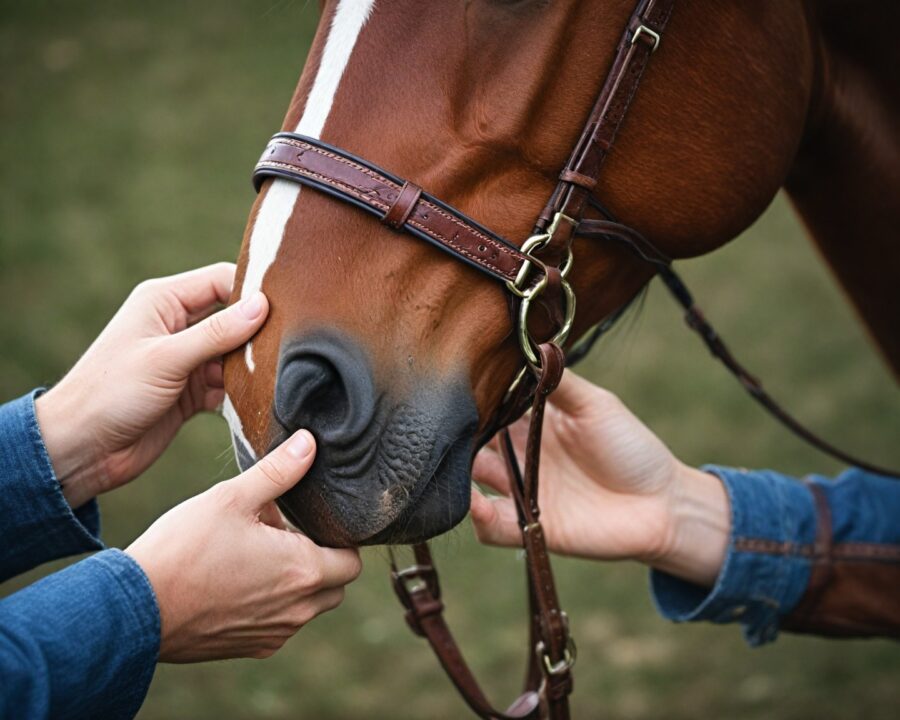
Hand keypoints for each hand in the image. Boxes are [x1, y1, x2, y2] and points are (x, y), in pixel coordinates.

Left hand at [35, 263, 267, 507]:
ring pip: (234, 353)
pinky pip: (228, 384)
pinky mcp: (191, 391)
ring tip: (279, 375)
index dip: (253, 291)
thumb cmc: (110, 394)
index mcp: (163, 301)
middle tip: (290, 344)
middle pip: (233, 317)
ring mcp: (185, 360)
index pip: (221, 280)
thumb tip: (262, 305)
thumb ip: (216, 332)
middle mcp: (177, 326)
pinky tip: (260, 400)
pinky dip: (242, 392)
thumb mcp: (166, 358)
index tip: (285, 309)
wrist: (80, 450)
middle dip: (258, 331)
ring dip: (252, 365)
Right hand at [126, 429, 362, 661]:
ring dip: (296, 582)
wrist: (133, 610)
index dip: (340, 539)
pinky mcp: (250, 648)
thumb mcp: (231, 498)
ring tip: (258, 554)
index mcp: (303, 571)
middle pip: (335, 585)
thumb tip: (309, 445)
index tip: (314, 523)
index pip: (351, 560)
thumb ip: (278, 472)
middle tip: (286, 534)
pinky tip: (239, 580)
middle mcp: (297, 609)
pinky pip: (279, 625)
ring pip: (308, 607)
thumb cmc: (183, 551)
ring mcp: (274, 633)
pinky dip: (273, 604)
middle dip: (322, 560)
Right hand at [470, 371, 729, 586]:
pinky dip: (477, 517)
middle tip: (441, 426)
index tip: (453, 388)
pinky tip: (474, 502)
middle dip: (456, 436)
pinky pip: (492, 526)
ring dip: (456, 476)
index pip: (489, 409)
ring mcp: (522, 492)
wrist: (662, 503)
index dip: (472, 400)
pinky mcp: (530, 527)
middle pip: (473, 444)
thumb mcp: (595, 405)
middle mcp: (520, 457)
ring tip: (447, 463)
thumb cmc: (631, 448)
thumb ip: (558, 382)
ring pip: (472, 483)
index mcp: (531, 424)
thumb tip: (528, 346)